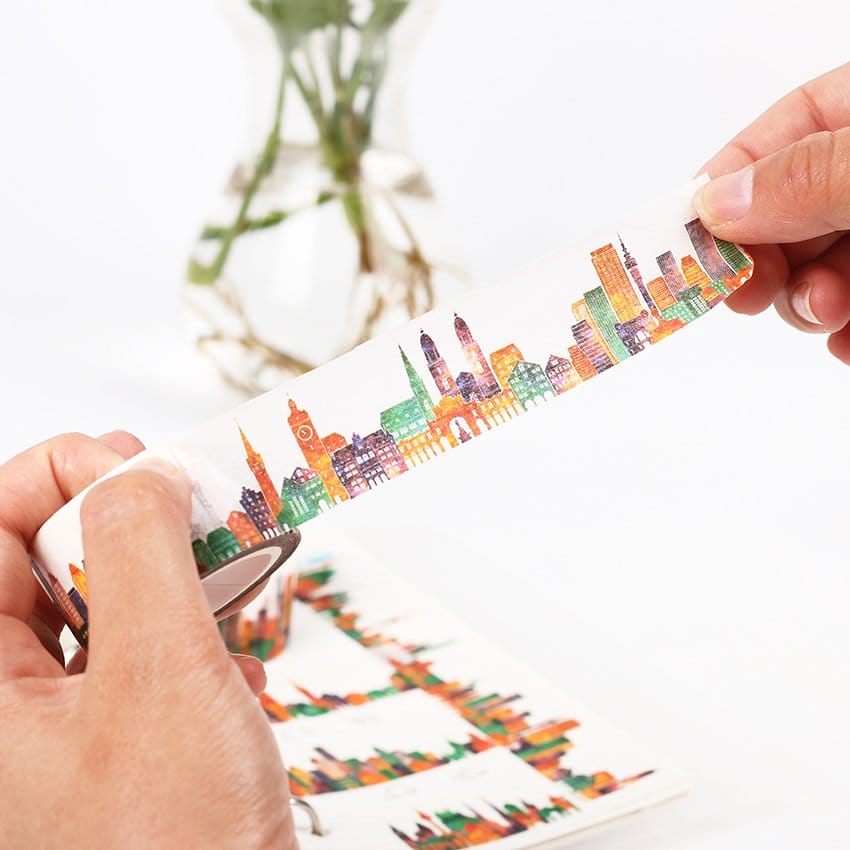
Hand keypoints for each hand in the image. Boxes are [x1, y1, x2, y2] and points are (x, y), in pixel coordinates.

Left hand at [0, 433, 294, 849]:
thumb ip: (141, 550)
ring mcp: (53, 725)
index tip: (144, 468)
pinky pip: (137, 651)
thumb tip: (142, 471)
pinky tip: (234, 677)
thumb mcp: (161, 674)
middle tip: (202, 519)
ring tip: (233, 603)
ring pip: (103, 601)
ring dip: (179, 587)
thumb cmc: (175, 847)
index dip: (63, 475)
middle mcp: (2, 701)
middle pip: (47, 556)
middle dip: (135, 528)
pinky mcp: (107, 740)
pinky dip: (193, 641)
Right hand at [694, 61, 849, 362]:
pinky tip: (848, 343)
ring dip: (804, 304)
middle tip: (748, 293)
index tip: (688, 240)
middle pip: (787, 214)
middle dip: (764, 261)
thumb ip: (810, 176)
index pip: (779, 135)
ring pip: (816, 268)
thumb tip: (719, 202)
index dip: (726, 185)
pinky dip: (842, 332)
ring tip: (828, 315)